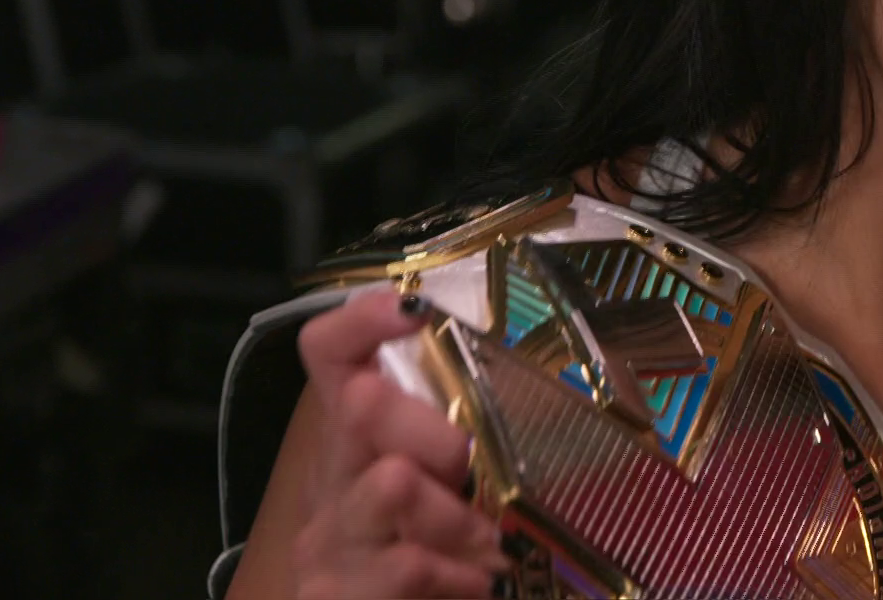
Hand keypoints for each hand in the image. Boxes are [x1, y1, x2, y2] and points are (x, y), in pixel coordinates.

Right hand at [291, 290, 510, 598]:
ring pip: (392, 483)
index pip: (332, 352)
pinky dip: (458, 572)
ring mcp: (330, 536)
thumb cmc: (447, 553)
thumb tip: (552, 379)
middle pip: (361, 402)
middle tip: (478, 461)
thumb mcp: (462, 485)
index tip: (415, 310)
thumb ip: (478, 434)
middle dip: (438, 426)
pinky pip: (408, 564)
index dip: (363, 319)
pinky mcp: (337, 593)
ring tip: (492, 535)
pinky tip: (482, 578)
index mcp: (358, 436)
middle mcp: (333, 476)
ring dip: (458, 511)